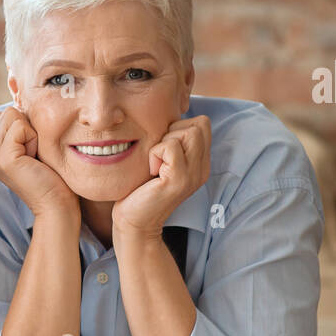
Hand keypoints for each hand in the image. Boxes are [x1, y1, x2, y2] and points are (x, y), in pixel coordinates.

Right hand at [0, 106, 76, 216]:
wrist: (57, 205)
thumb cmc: (53, 176)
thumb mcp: (34, 145)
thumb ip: (22, 127)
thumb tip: (20, 99)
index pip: (4, 114)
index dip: (25, 125)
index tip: (33, 149)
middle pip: (7, 111)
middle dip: (28, 127)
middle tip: (35, 155)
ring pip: (12, 115)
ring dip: (31, 132)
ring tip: (35, 157)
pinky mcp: (2, 159)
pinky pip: (20, 126)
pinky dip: (33, 138)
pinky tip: (35, 159)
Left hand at [112, 115, 210, 241]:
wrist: (133, 222)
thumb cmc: (139, 188)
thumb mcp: (159, 160)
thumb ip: (169, 141)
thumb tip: (166, 113)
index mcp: (199, 162)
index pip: (202, 124)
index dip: (179, 126)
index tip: (162, 147)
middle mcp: (202, 168)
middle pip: (199, 124)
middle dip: (173, 131)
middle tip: (158, 155)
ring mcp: (194, 175)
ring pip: (188, 132)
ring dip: (164, 142)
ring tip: (155, 164)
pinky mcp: (180, 180)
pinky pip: (170, 147)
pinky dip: (155, 154)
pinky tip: (151, 172)